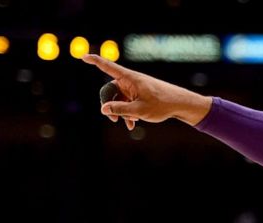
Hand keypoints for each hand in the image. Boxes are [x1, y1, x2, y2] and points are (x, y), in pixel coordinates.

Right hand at [81, 54, 211, 129]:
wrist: (180, 105)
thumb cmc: (162, 104)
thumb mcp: (139, 110)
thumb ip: (120, 109)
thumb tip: (103, 109)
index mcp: (129, 78)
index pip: (108, 67)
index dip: (94, 61)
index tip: (83, 56)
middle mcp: (130, 81)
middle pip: (110, 90)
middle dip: (109, 105)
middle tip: (113, 119)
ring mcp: (134, 88)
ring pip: (118, 99)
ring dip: (120, 112)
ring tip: (129, 123)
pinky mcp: (138, 95)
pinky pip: (127, 103)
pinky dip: (127, 112)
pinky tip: (132, 125)